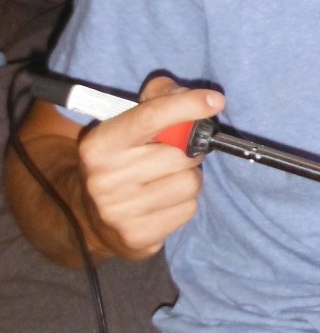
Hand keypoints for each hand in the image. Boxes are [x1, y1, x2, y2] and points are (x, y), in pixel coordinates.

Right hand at [78, 75, 224, 260]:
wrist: (90, 216)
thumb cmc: (121, 159)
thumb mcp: (127, 124)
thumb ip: (158, 100)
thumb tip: (197, 97)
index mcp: (100, 144)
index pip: (150, 118)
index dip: (187, 106)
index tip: (215, 100)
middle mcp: (105, 178)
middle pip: (180, 154)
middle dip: (190, 150)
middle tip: (179, 152)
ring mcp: (120, 211)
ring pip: (190, 183)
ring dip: (189, 178)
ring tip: (169, 178)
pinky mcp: (138, 236)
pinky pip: (189, 209)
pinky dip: (185, 202)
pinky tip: (165, 201)